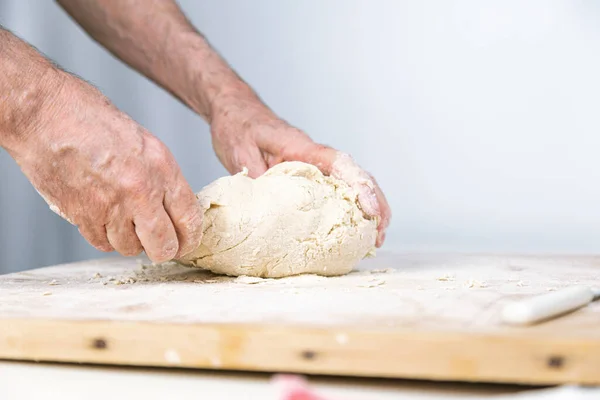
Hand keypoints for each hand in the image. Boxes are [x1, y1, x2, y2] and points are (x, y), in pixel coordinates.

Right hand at [10, 73, 201, 261]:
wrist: (47, 115)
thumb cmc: (93, 121)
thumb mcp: (145, 143)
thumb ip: (161, 178)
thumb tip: (172, 209)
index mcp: (162, 169)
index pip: (189, 218)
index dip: (190, 239)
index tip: (186, 244)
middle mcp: (140, 191)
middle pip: (163, 246)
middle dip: (164, 250)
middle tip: (160, 247)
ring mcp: (110, 206)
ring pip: (130, 248)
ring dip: (130, 241)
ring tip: (124, 222)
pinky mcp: (83, 216)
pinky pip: (102, 243)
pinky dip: (105, 237)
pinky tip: (103, 219)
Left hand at [210, 93, 390, 246]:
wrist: (234, 110)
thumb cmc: (238, 126)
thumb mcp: (239, 151)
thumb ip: (255, 177)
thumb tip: (267, 209)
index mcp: (301, 147)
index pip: (339, 164)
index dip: (359, 186)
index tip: (370, 211)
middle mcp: (314, 154)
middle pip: (356, 174)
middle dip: (375, 202)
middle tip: (380, 233)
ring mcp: (314, 163)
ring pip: (352, 182)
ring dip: (369, 206)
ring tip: (375, 236)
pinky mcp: (309, 172)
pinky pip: (336, 188)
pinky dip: (350, 206)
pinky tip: (352, 226)